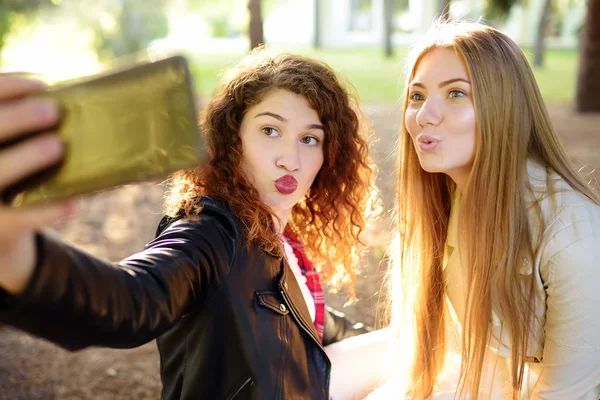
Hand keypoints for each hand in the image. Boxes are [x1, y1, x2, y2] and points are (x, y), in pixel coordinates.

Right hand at [0, 74, 72, 293]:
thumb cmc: (8, 170)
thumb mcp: (9, 143)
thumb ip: (20, 124)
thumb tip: (65, 99)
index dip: (7, 86)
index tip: (41, 83)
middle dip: (16, 118)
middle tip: (53, 110)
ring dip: (25, 158)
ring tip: (58, 146)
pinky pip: (20, 219)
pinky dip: (47, 211)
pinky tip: (72, 203)